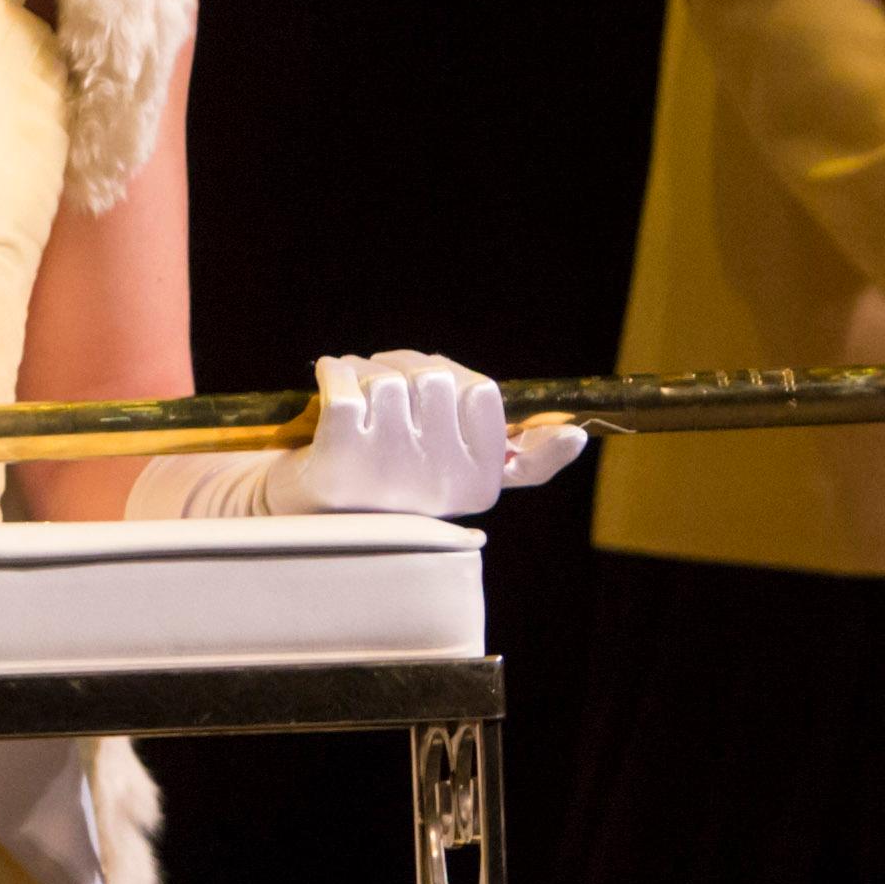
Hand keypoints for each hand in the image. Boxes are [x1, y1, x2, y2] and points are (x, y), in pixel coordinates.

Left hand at [275, 350, 590, 519]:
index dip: (446, 379)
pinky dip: (332, 372)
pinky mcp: (340, 460)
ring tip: (352, 408)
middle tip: (379, 401)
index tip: (423, 401)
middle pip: (433, 378)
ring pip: (387, 378)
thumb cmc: (389, 482)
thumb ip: (521, 457)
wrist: (306, 513)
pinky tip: (326, 390)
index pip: (482, 391)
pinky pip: (345, 381)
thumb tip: (578, 436)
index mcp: (479, 484)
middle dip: (400, 370)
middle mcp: (441, 485)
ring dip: (362, 373)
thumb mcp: (460, 473)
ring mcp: (391, 473)